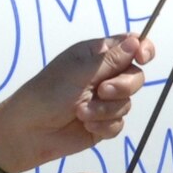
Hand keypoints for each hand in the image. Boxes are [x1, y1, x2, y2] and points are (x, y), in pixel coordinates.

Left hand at [0, 34, 153, 172]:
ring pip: (127, 103)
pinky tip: (86, 126)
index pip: (130, 45)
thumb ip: (110, 59)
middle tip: (101, 91)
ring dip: (105, 109)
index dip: (143, 49)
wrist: (28, 132)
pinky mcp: (103, 123)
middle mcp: (103, 75)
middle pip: (136, 76)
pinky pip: (119, 124)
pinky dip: (104, 126)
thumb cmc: (47, 94)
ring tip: (81, 112)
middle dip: (122, 86)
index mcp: (96, 55)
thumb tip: (137, 40)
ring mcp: (104, 101)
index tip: (143, 58)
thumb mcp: (78, 72)